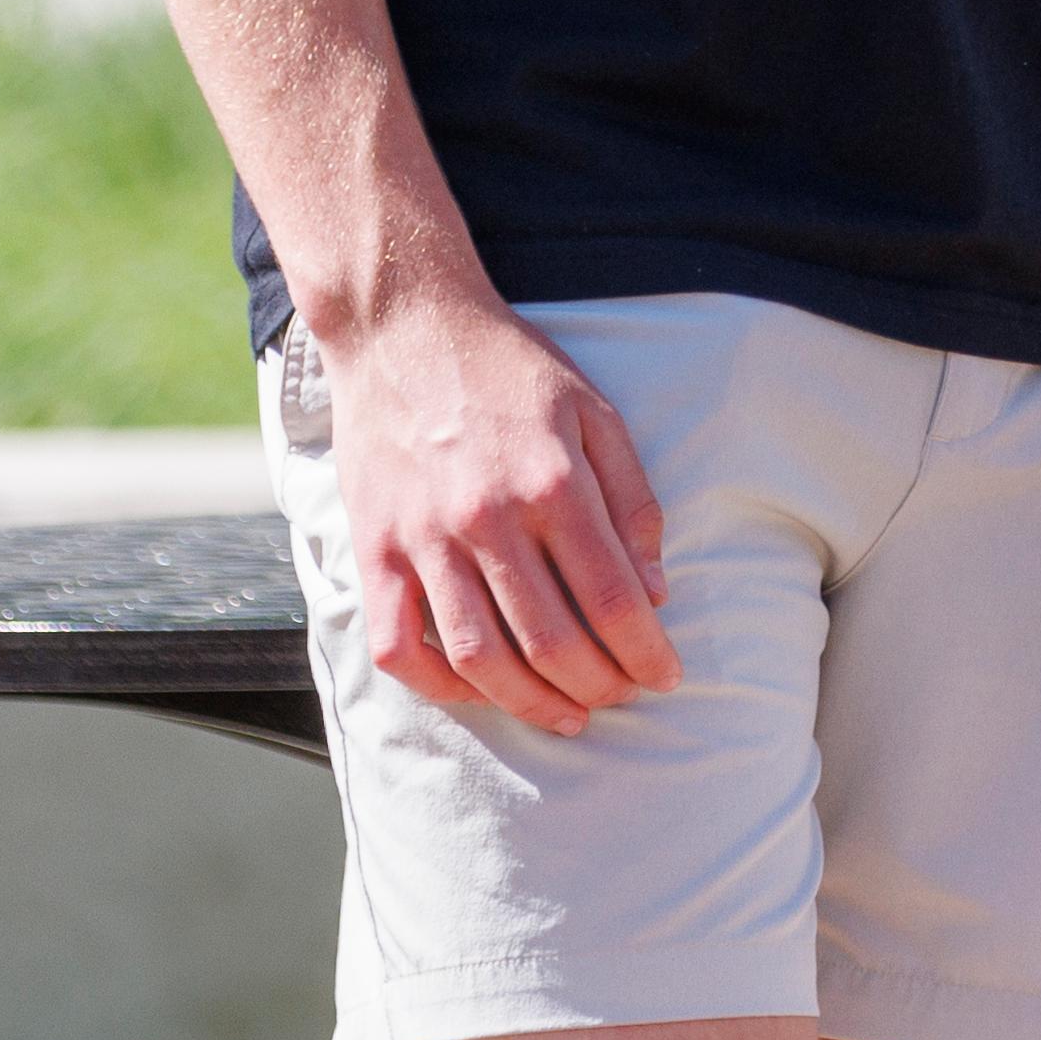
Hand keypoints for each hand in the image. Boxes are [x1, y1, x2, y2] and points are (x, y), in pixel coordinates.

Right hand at [328, 291, 678, 738]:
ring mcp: (423, 539)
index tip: (667, 675)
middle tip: (624, 697)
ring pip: (479, 658)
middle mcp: (486, 519)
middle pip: (551, 640)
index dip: (646, 651)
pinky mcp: (373, 549)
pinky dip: (440, 686)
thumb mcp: (596, 413)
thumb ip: (632, 502)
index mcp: (552, 482)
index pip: (612, 598)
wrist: (405, 325)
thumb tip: (655, 591)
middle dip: (600, 685)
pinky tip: (481, 693)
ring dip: (531, 702)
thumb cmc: (511, 370)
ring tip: (569, 714)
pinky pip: (398, 646)